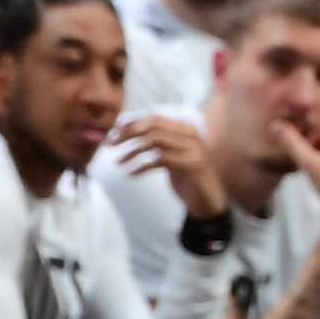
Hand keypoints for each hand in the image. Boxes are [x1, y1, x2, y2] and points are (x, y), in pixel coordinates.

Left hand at [108, 115, 227, 220]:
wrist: (209, 200)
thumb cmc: (187, 177)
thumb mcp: (173, 155)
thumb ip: (158, 142)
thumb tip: (125, 129)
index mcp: (186, 128)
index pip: (154, 117)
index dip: (132, 122)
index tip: (114, 132)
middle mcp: (191, 134)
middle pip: (153, 125)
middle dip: (128, 133)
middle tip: (110, 144)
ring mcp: (193, 149)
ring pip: (155, 140)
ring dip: (132, 151)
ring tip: (118, 162)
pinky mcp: (192, 165)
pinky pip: (160, 159)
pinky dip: (142, 166)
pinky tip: (131, 174)